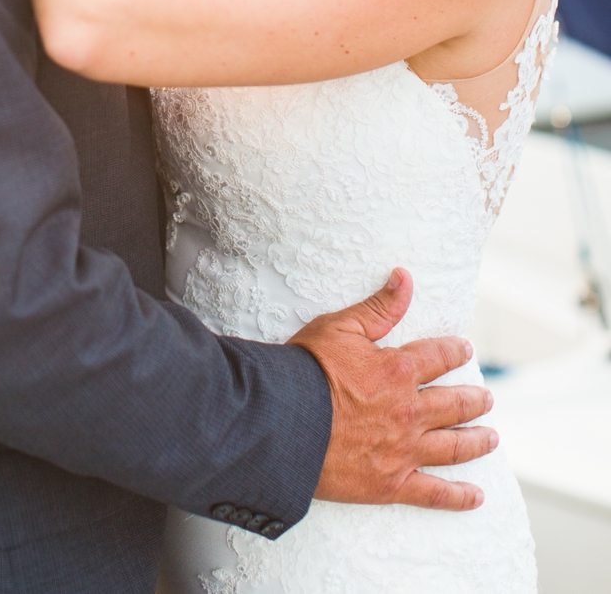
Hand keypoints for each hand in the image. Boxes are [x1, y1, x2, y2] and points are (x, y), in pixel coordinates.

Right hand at [291, 269, 495, 510]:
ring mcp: (404, 450)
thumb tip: (405, 277)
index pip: (438, 357)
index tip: (465, 351)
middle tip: (488, 398)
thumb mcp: (341, 327)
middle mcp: (409, 411)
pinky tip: (476, 497)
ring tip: (491, 437)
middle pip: (453, 404)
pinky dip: (459, 497)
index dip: (454, 351)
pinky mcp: (391, 483)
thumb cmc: (306, 370)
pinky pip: (434, 493)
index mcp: (398, 370)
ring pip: (452, 447)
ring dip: (475, 441)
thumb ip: (378, 307)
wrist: (283, 423)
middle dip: (474, 400)